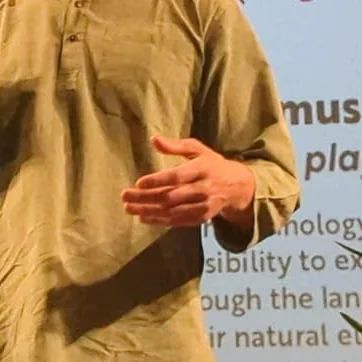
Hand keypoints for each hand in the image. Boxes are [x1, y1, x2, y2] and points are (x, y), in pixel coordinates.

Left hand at [122, 137, 255, 227]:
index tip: (138, 183)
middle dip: (146, 198)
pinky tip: (144, 217)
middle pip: (171, 196)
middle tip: (125, 196)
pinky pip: (178, 221)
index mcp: (202, 168)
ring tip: (129, 208)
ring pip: (173, 211)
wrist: (236, 186)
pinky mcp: (202, 217)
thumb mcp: (197, 149)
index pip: (178, 176)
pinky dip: (160, 221)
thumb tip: (153, 140)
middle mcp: (204, 188)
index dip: (158, 180)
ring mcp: (203, 205)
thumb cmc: (211, 164)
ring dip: (149, 211)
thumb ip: (175, 145)